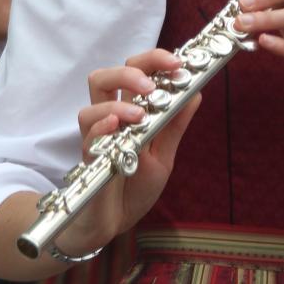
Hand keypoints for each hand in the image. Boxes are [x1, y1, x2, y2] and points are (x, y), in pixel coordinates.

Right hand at [54, 49, 200, 256]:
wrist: (116, 223)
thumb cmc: (136, 186)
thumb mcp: (164, 154)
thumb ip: (175, 124)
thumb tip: (196, 91)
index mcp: (129, 112)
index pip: (134, 72)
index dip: (153, 60)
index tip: (178, 62)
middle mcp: (109, 118)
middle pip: (106, 76)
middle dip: (131, 71)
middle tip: (153, 84)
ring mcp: (97, 138)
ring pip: (92, 102)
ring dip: (118, 101)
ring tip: (139, 114)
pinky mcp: (90, 160)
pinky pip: (88, 137)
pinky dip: (101, 127)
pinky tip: (116, 126)